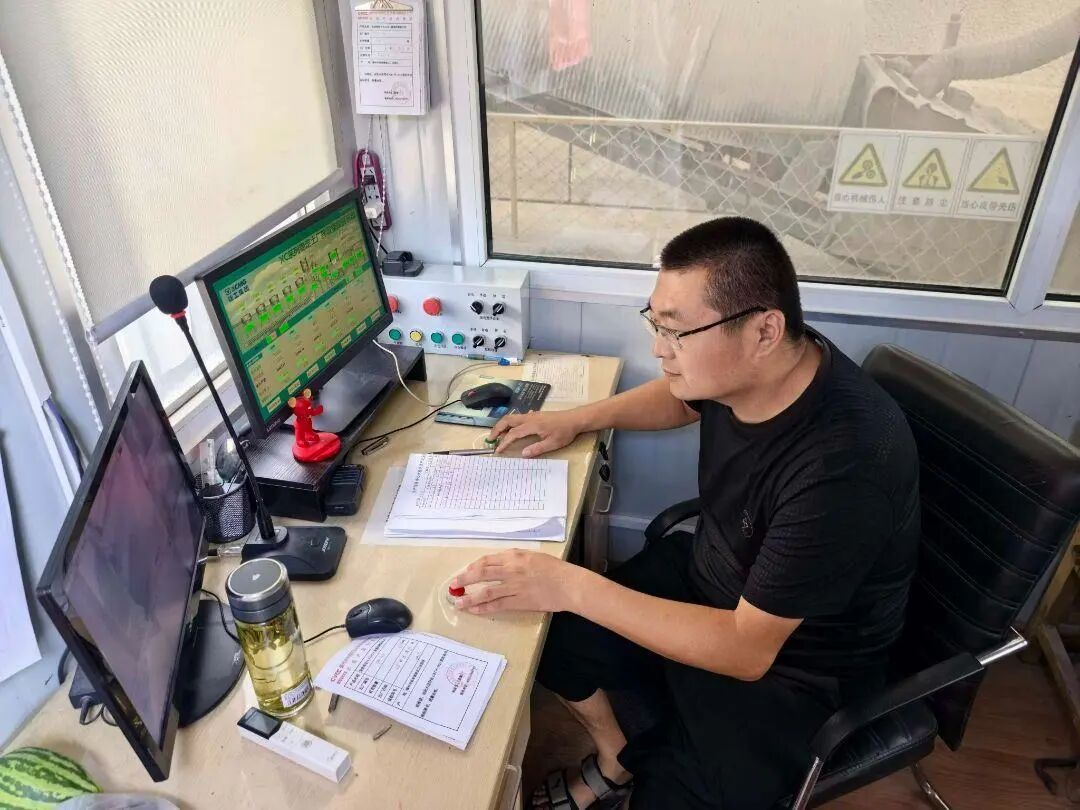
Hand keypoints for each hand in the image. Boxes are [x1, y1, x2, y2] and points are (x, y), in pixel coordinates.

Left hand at [450, 550, 588, 614]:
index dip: (473, 567)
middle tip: (454, 585)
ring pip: (485, 591)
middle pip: (481, 573)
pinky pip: (497, 605)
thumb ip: (516, 559)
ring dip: (469, 597)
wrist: (569, 584)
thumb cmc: (555, 569)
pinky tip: (474, 610)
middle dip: (465, 579)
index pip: (487, 560)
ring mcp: (514, 586)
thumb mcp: (533, 556)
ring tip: (458, 602)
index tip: (465, 572)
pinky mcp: (519, 602)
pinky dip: (483, 608)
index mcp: (514, 556)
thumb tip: (500, 565)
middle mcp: (511, 569)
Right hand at [488, 409, 583, 456]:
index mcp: (532, 425)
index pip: (513, 434)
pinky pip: (518, 417)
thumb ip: (537, 449)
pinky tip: (512, 429)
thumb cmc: (565, 432)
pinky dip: (511, 423)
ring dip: (503, 425)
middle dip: (497, 429)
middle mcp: (529, 418)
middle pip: (508, 420)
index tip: (497, 450)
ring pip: (512, 417)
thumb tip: (523, 454)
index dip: (504, 442)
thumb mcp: (553, 443)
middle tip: (490, 438)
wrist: (575, 419)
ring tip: (498, 435)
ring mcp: (532, 415)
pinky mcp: (535, 415)